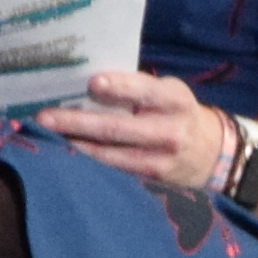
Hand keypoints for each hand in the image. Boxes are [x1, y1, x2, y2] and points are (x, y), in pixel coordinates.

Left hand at [53, 65, 252, 198]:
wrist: (212, 152)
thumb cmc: (174, 112)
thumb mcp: (167, 93)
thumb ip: (135, 87)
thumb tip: (84, 79)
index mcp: (175, 99)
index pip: (146, 91)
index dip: (120, 87)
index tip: (93, 83)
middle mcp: (170, 129)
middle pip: (118, 127)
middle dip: (77, 121)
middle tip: (45, 117)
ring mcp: (161, 158)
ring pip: (111, 152)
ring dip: (74, 144)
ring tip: (45, 135)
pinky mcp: (152, 178)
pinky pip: (114, 167)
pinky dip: (87, 159)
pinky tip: (64, 152)